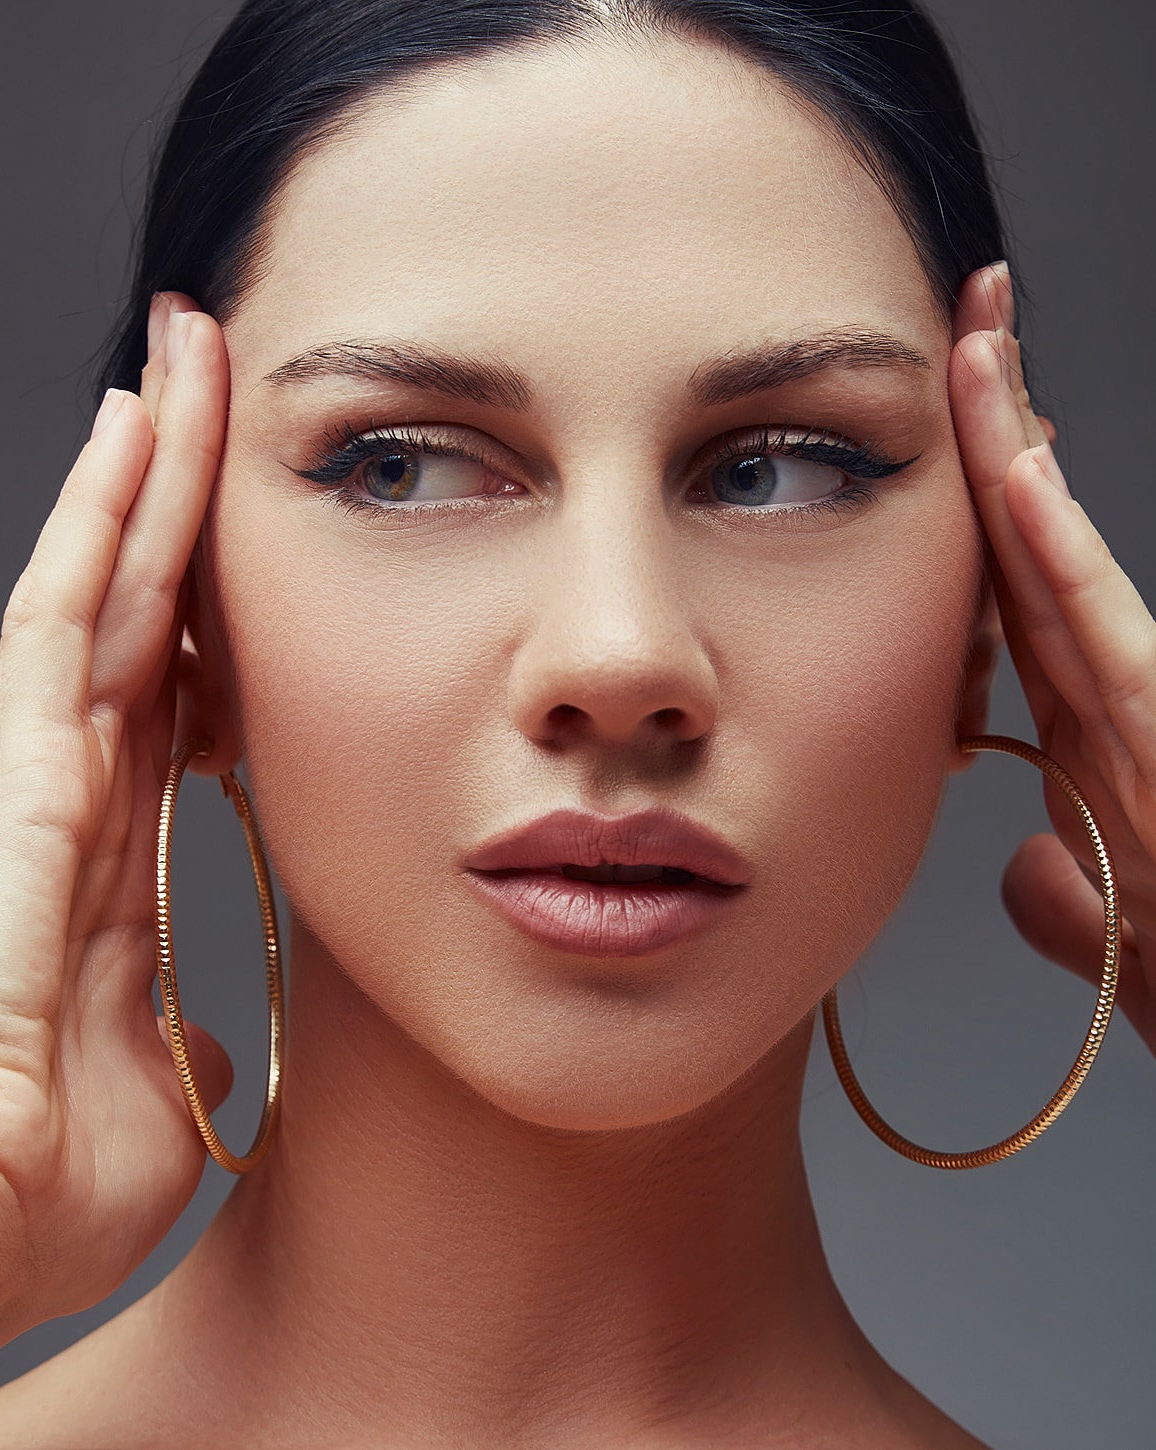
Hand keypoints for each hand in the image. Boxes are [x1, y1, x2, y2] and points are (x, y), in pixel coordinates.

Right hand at [0, 295, 230, 1375]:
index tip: (263, 533)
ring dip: (145, 476)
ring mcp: (35, 783)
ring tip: (182, 359)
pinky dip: (95, 533)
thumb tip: (223, 1032)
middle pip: (142, 613)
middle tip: (215, 379)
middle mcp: (69, 800)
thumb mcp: (162, 1105)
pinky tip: (128, 439)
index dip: (215, 608)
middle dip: (179, 497)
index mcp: (111, 863)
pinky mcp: (12, 787)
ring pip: (103, 591)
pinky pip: (63, 632)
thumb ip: (186, 1045)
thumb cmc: (41, 1196)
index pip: (178, 696)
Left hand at [951, 263, 1155, 1055]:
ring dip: (1012, 451)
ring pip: (1057, 561)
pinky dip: (1059, 551)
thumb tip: (1020, 868)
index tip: (954, 420)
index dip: (979, 502)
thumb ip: (1063, 891)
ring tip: (979, 342)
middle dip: (999, 428)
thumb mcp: (1115, 936)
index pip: (1015, 592)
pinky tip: (1020, 473)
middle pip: (1029, 544)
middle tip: (968, 317)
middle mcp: (1114, 699)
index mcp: (1088, 730)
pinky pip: (1100, 630)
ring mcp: (1145, 704)